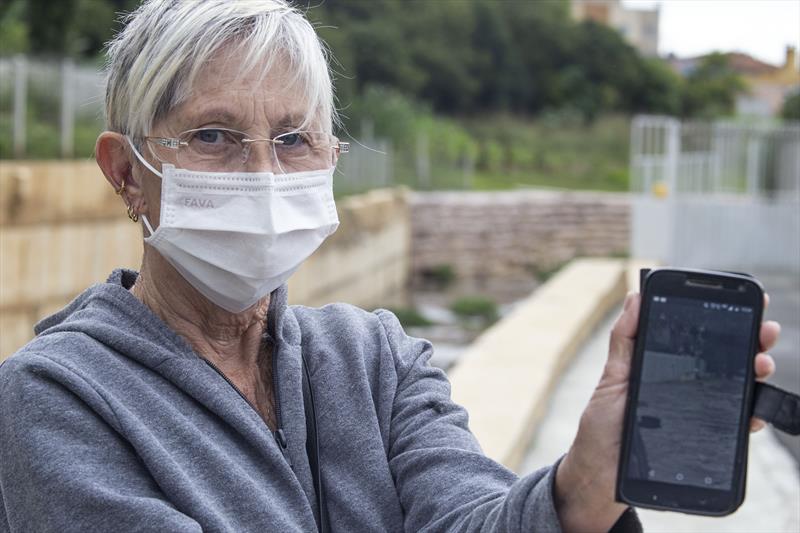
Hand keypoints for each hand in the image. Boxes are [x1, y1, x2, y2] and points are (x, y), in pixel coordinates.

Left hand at [554, 292, 778, 531]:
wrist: (602, 470)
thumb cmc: (604, 422)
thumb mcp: (612, 376)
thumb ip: (625, 338)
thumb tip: (637, 295)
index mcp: (668, 363)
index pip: (704, 335)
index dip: (729, 317)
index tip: (751, 300)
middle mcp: (689, 384)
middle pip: (730, 357)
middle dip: (753, 340)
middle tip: (765, 331)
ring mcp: (699, 409)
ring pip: (739, 387)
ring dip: (757, 373)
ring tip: (760, 366)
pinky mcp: (703, 436)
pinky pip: (736, 424)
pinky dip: (750, 416)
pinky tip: (753, 411)